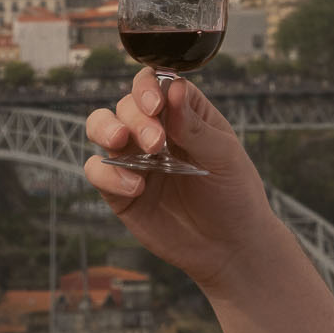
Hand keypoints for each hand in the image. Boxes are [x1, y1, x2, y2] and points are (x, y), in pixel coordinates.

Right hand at [83, 67, 275, 288]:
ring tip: (121, 141)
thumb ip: (195, 126)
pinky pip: (98, 171)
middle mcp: (155, 131)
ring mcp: (136, 160)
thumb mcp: (224, 157)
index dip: (149, 87)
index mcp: (184, 115)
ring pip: (101, 127)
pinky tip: (136, 188)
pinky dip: (109, 175)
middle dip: (135, 117)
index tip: (156, 104)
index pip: (157, 84)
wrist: (230, 248)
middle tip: (156, 143)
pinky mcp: (120, 191)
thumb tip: (174, 87)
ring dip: (106, 129)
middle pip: (126, 105)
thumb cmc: (235, 195)